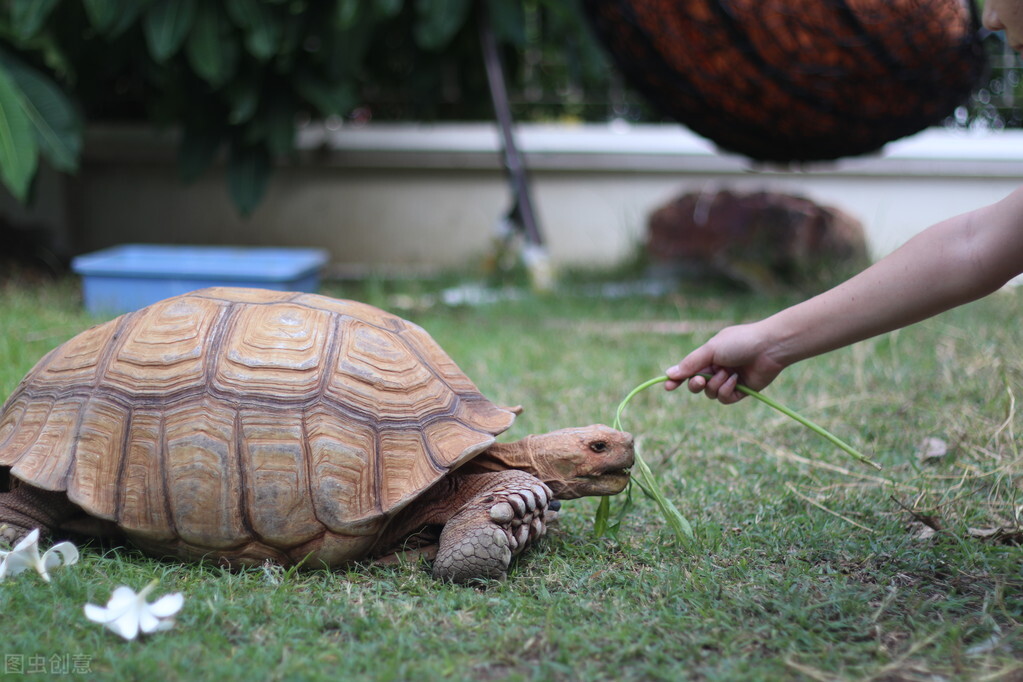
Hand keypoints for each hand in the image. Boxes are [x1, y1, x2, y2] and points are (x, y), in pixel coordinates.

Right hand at [664, 323, 786, 403]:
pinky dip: (727, 390)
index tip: (668, 386)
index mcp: (709, 356)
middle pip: (696, 385)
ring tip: (727, 373)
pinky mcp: (741, 391)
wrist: (769, 347)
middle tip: (700, 380)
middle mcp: (717, 369)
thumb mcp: (711, 350)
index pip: (688, 370)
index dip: (677, 379)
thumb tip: (668, 373)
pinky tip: (736, 379)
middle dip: (696, 384)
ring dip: (716, 385)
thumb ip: (690, 363)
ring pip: (710, 393)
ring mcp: (729, 380)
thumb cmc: (740, 342)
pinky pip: (725, 398)